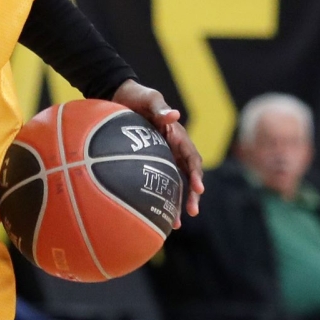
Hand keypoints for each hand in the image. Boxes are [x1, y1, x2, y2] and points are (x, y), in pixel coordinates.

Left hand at [111, 79, 204, 225]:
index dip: (196, 173)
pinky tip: (156, 213)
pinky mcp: (152, 160)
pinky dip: (160, 196)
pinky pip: (159, 180)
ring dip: (179, 202)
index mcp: (177, 135)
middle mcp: (174, 147)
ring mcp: (164, 155)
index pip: (191, 157)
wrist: (121, 96)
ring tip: (177, 224)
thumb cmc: (137, 96)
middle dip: (193, 194)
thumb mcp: (149, 98)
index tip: (198, 188)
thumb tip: (173, 115)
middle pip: (188, 174)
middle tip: (193, 212)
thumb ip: (160, 108)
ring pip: (175, 182)